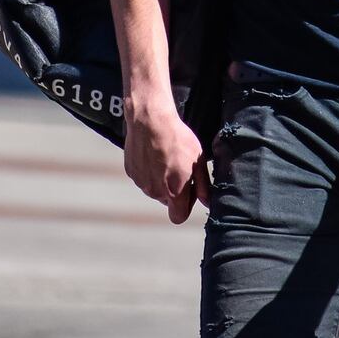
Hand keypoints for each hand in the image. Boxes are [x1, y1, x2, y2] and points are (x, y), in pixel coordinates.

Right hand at [123, 97, 210, 223]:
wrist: (150, 120)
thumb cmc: (177, 138)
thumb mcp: (198, 160)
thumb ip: (203, 185)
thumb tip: (207, 202)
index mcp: (174, 192)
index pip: (178, 217)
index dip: (185, 207)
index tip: (189, 190)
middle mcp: (155, 191)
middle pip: (166, 201)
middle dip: (174, 191)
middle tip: (180, 169)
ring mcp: (141, 182)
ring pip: (154, 189)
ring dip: (160, 181)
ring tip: (166, 158)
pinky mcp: (131, 171)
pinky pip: (143, 178)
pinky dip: (148, 171)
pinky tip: (154, 154)